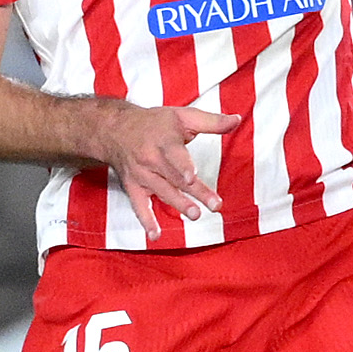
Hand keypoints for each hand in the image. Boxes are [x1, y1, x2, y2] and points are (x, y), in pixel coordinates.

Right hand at [107, 101, 237, 233]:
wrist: (114, 130)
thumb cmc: (155, 123)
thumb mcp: (182, 115)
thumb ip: (211, 121)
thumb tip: (237, 119)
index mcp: (164, 141)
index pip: (173, 155)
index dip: (182, 166)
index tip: (192, 177)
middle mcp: (150, 159)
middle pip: (175, 178)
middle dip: (195, 192)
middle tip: (214, 206)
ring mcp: (141, 175)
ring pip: (162, 192)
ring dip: (178, 205)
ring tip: (196, 215)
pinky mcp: (133, 187)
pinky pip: (139, 206)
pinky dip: (146, 221)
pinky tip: (155, 236)